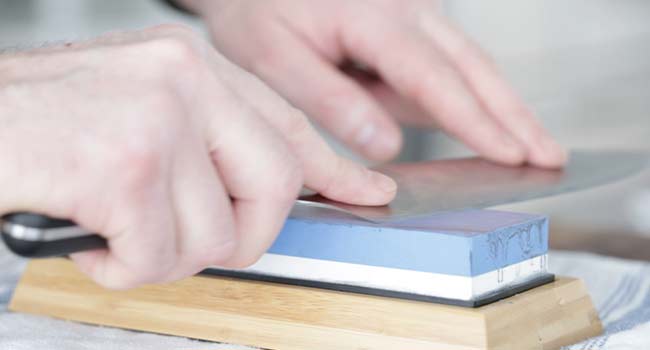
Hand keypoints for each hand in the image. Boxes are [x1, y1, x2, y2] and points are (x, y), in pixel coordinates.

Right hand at [0, 25, 395, 288]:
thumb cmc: (39, 126)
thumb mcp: (135, 113)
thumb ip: (203, 145)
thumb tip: (256, 192)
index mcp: (191, 66)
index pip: (288, 122)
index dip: (334, 167)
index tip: (366, 189)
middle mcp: (183, 80)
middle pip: (273, 185)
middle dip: (240, 237)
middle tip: (189, 245)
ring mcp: (156, 119)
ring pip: (212, 234)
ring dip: (161, 256)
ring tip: (114, 233)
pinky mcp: (123, 166)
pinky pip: (156, 255)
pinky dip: (121, 267)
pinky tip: (88, 239)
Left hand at [185, 0, 566, 166]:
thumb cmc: (256, 9)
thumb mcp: (275, 58)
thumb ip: (331, 100)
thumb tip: (385, 144)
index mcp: (373, 18)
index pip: (436, 79)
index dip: (477, 122)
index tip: (512, 155)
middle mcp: (404, 8)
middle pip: (474, 66)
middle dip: (514, 114)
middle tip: (550, 154)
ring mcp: (410, 10)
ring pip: (469, 61)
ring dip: (504, 104)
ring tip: (532, 144)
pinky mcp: (407, 17)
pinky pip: (447, 58)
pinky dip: (473, 91)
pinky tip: (486, 120)